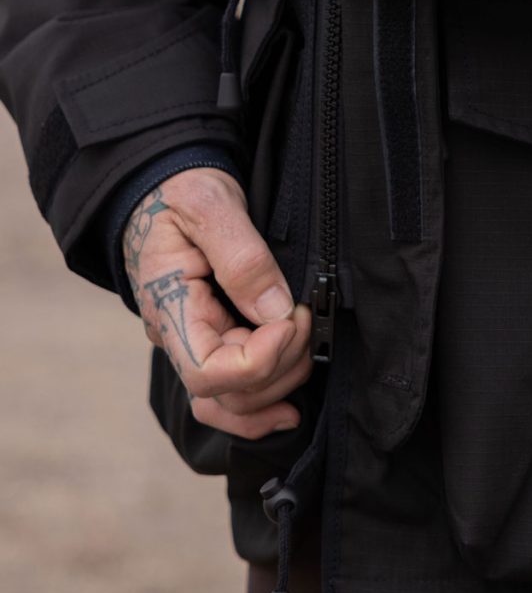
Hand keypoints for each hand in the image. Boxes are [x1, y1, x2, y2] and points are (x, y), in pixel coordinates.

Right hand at [122, 168, 312, 438]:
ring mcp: (195, 342)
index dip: (259, 360)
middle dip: (282, 364)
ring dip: (279, 384)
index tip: (291, 318)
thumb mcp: (208, 204)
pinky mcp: (216, 339)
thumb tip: (275, 311)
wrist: (164, 186)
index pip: (207, 372)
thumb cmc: (180, 190)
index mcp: (167, 305)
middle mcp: (177, 336)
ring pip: (234, 403)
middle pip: (230, 393)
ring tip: (307, 343)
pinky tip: (290, 406)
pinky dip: (263, 404)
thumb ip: (242, 257)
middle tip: (307, 315)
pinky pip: (233, 393)